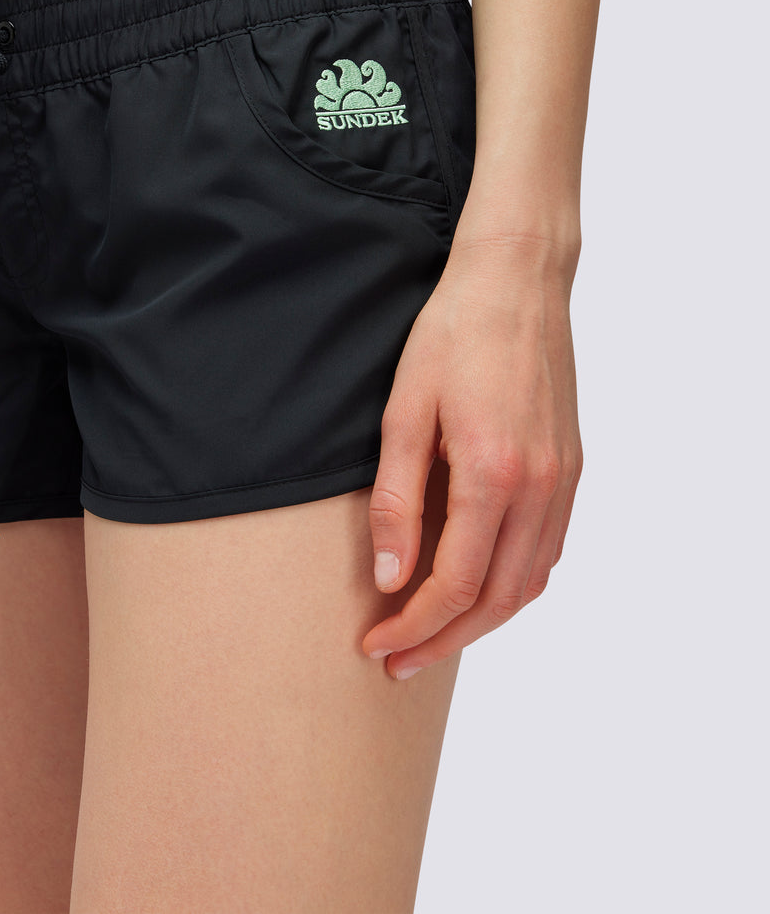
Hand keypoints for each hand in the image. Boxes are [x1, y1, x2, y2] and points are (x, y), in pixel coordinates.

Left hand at [361, 238, 582, 677]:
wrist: (516, 281)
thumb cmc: (454, 334)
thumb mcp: (404, 412)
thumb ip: (395, 499)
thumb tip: (388, 575)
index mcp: (494, 474)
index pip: (453, 584)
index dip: (410, 625)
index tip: (374, 644)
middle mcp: (540, 488)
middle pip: (496, 600)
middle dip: (443, 640)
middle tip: (397, 662)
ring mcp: (563, 480)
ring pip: (529, 584)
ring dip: (480, 622)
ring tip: (433, 637)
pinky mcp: (571, 468)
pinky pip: (547, 552)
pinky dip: (512, 586)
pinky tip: (479, 588)